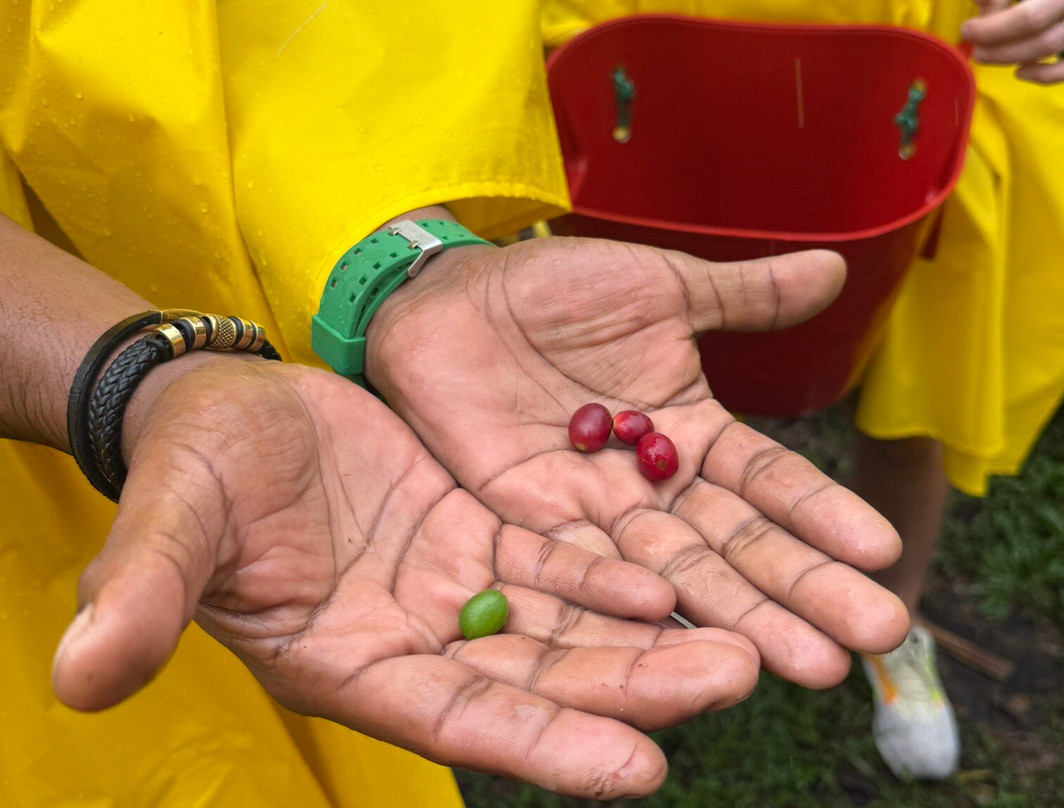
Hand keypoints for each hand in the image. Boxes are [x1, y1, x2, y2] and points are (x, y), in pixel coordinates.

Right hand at [50, 355, 761, 798]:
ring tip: (746, 642)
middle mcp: (418, 641)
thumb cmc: (192, 465)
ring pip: (568, 625)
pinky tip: (677, 572)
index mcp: (348, 663)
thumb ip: (142, 591)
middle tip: (737, 681)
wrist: (225, 410)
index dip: (546, 746)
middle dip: (637, 689)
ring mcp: (454, 591)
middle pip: (542, 680)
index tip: (637, 770)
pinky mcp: (478, 537)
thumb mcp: (168, 522)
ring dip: (652, 637)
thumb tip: (78, 675)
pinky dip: (615, 571)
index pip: (460, 721)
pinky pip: (559, 561)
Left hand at [366, 232, 908, 688]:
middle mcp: (653, 485)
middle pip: (737, 546)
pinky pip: (586, 570)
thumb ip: (740, 296)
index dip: (822, 514)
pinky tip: (680, 635)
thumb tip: (839, 270)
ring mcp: (595, 512)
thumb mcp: (658, 288)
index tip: (884, 550)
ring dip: (739, 618)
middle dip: (806, 590)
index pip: (769, 482)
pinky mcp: (531, 525)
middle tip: (878, 638)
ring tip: (807, 664)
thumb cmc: (554, 287)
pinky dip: (630, 603)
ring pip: (675, 574)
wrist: (449, 300)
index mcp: (692, 430)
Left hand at [963, 0, 1063, 82]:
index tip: (972, 17)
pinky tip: (1020, 72)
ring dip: (1008, 55)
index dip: (992, 12)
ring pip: (1050, 44)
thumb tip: (980, 3)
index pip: (1025, 5)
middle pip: (1032, 19)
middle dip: (992, 33)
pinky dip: (1047, 75)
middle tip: (968, 34)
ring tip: (982, 54)